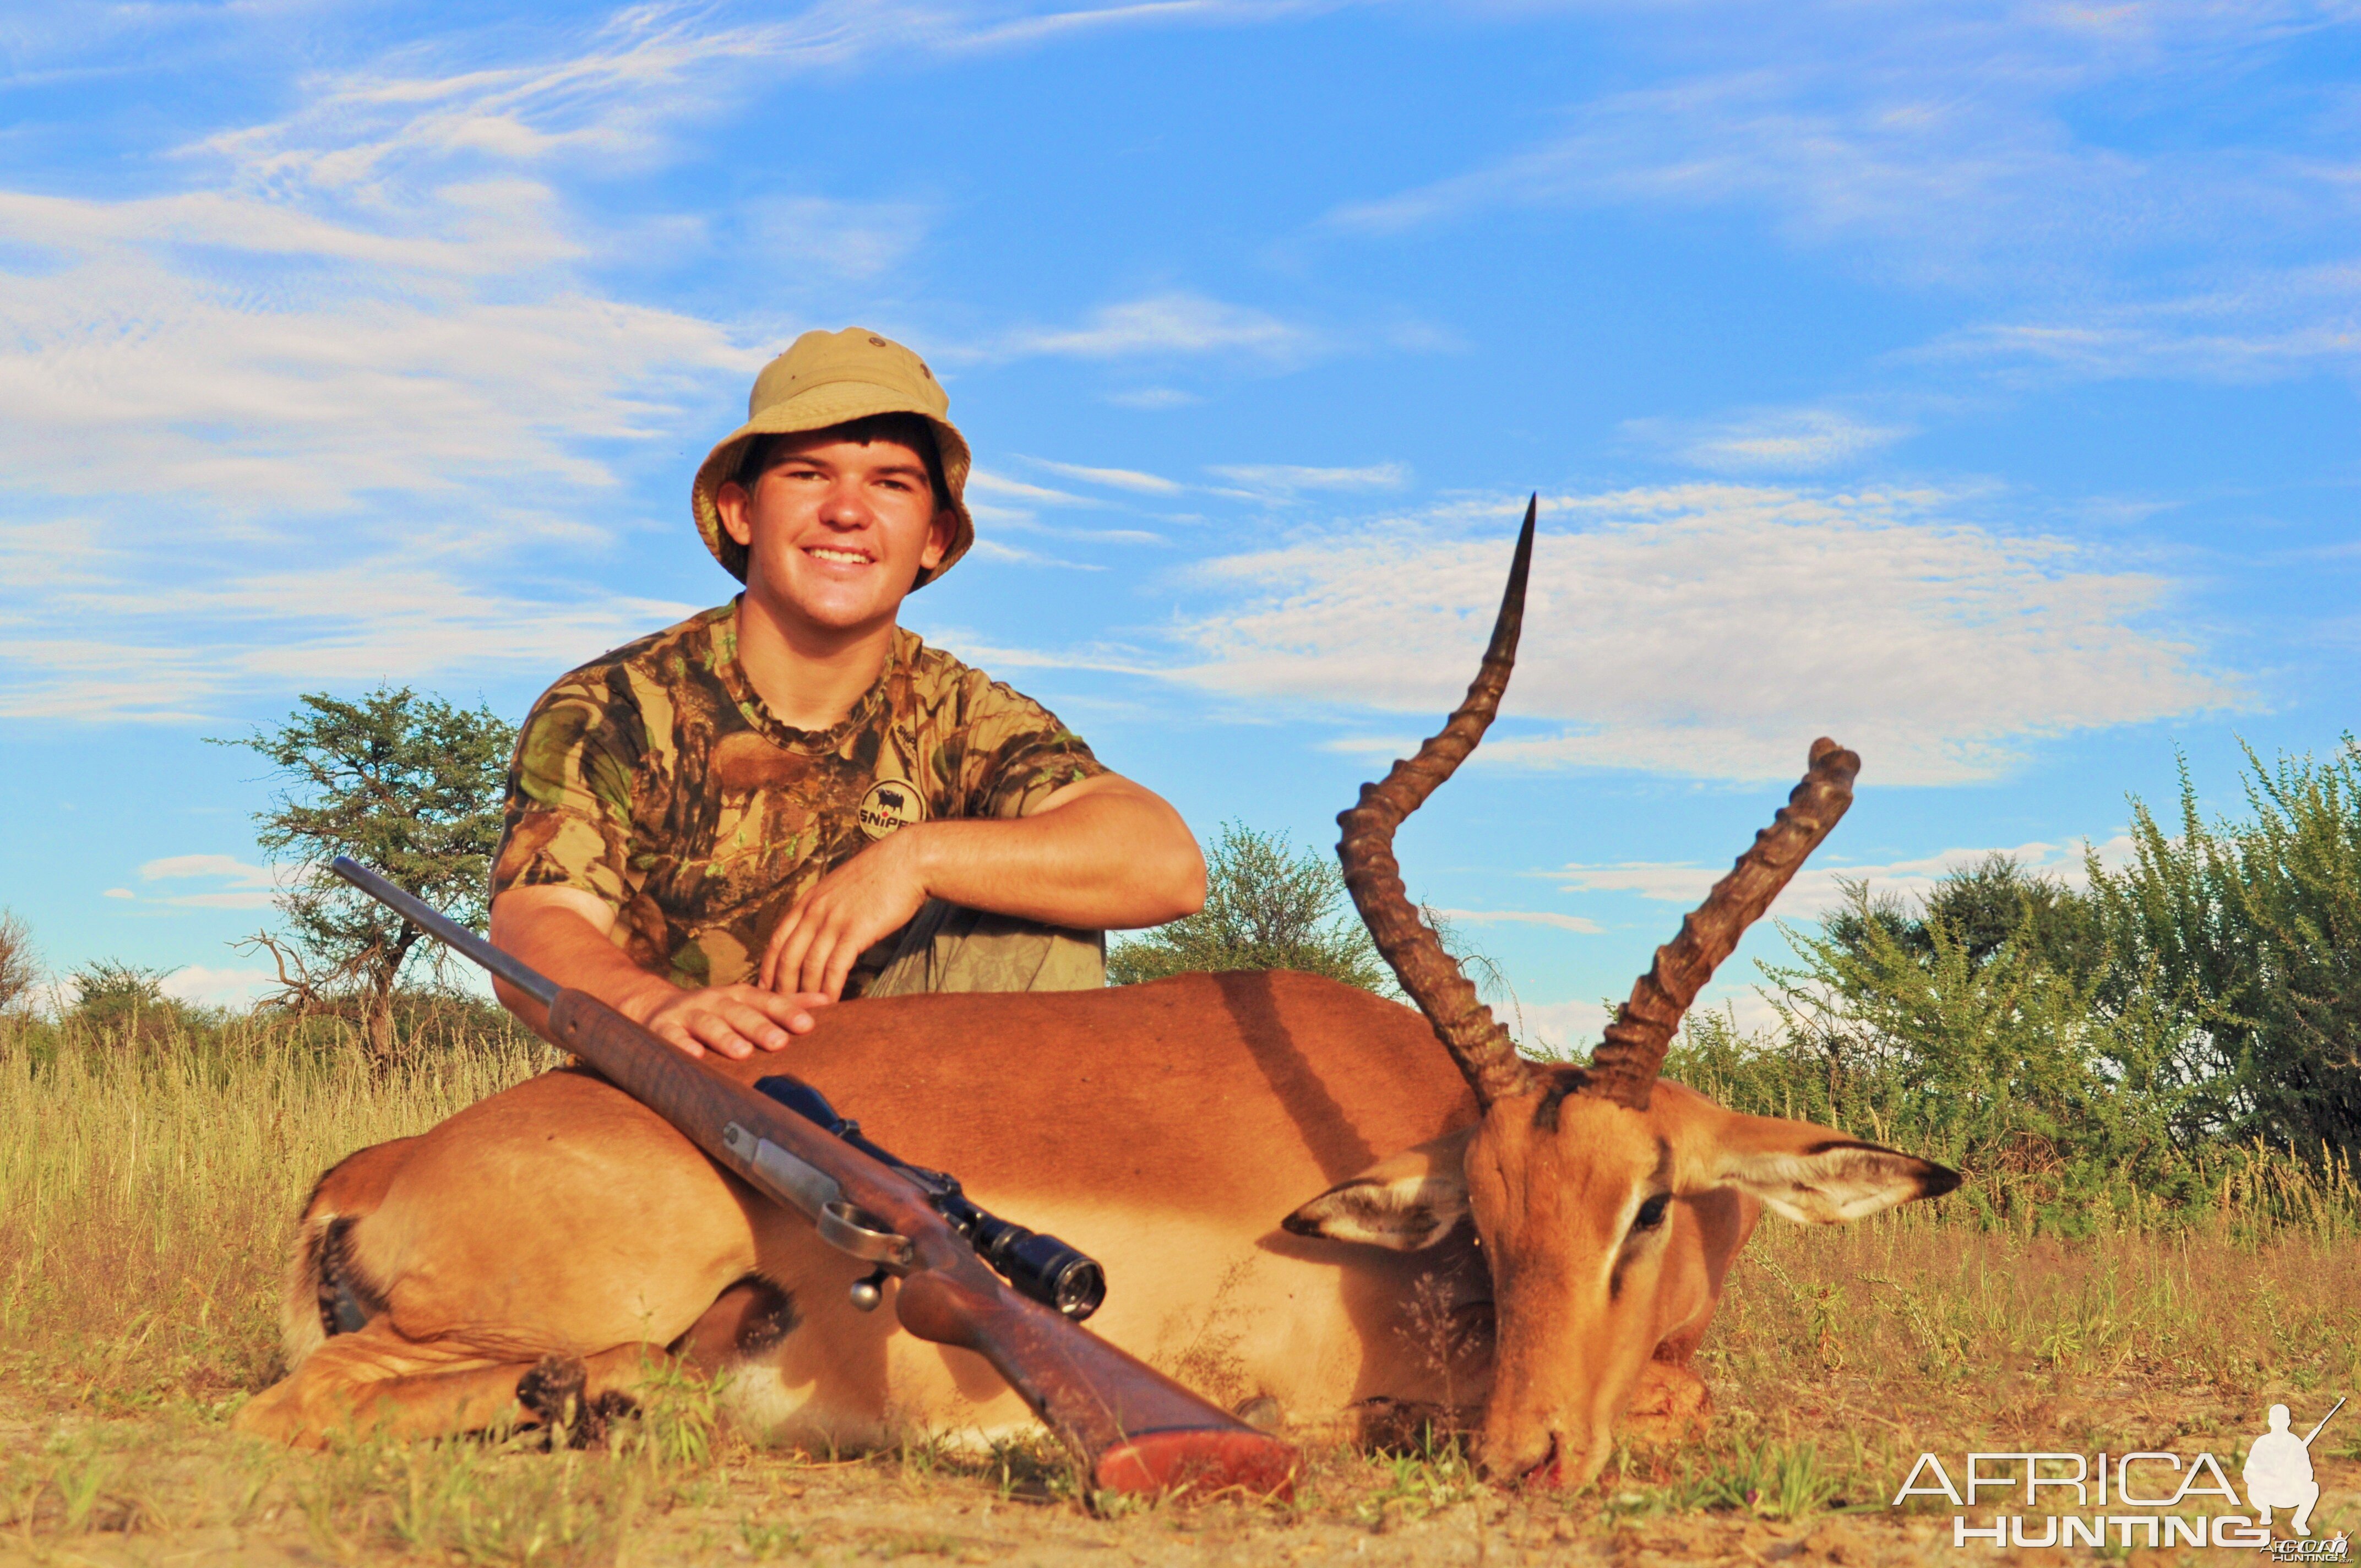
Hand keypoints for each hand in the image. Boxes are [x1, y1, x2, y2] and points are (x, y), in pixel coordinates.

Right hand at [628, 981, 833, 1060]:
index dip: (786, 1011)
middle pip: (740, 1013)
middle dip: (760, 1026)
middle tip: (781, 1042)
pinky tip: (692, 1056)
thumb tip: (829, 1001)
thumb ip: (784, 1004)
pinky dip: (681, 1046)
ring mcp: (688, 1014)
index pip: (766, 1001)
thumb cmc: (714, 1011)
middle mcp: (715, 1001)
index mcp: (738, 996)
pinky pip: (672, 1038)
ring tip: (742, 1052)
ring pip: (708, 1024)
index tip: (808, 1025)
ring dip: (725, 1037)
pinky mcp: (662, 1029)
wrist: (655, 1007)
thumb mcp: (747, 1003)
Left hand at [760, 829, 932, 1000]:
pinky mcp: (855, 931)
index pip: (776, 940)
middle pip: (787, 957)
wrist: (906, 861)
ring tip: (806, 1013)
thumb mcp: (840, 888)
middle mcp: (814, 911)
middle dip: (782, 987)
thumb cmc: (879, 875)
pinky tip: (832, 1003)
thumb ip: (825, 909)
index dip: (767, 968)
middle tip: (782, 1010)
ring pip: (809, 966)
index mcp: (808, 901)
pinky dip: (830, 989)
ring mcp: (833, 921)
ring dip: (805, 993)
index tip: (765, 989)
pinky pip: (835, 967)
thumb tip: (821, 934)